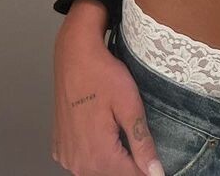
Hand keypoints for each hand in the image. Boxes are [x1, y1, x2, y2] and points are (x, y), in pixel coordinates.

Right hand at [52, 25, 162, 175]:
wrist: (75, 56)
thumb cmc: (102, 74)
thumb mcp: (130, 105)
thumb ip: (142, 142)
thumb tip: (155, 171)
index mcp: (97, 154)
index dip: (148, 170)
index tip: (158, 164)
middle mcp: (78, 162)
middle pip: (113, 175)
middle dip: (131, 165)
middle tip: (143, 144)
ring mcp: (66, 155)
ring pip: (97, 170)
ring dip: (114, 160)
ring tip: (122, 132)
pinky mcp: (61, 146)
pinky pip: (82, 161)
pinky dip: (96, 154)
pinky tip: (105, 134)